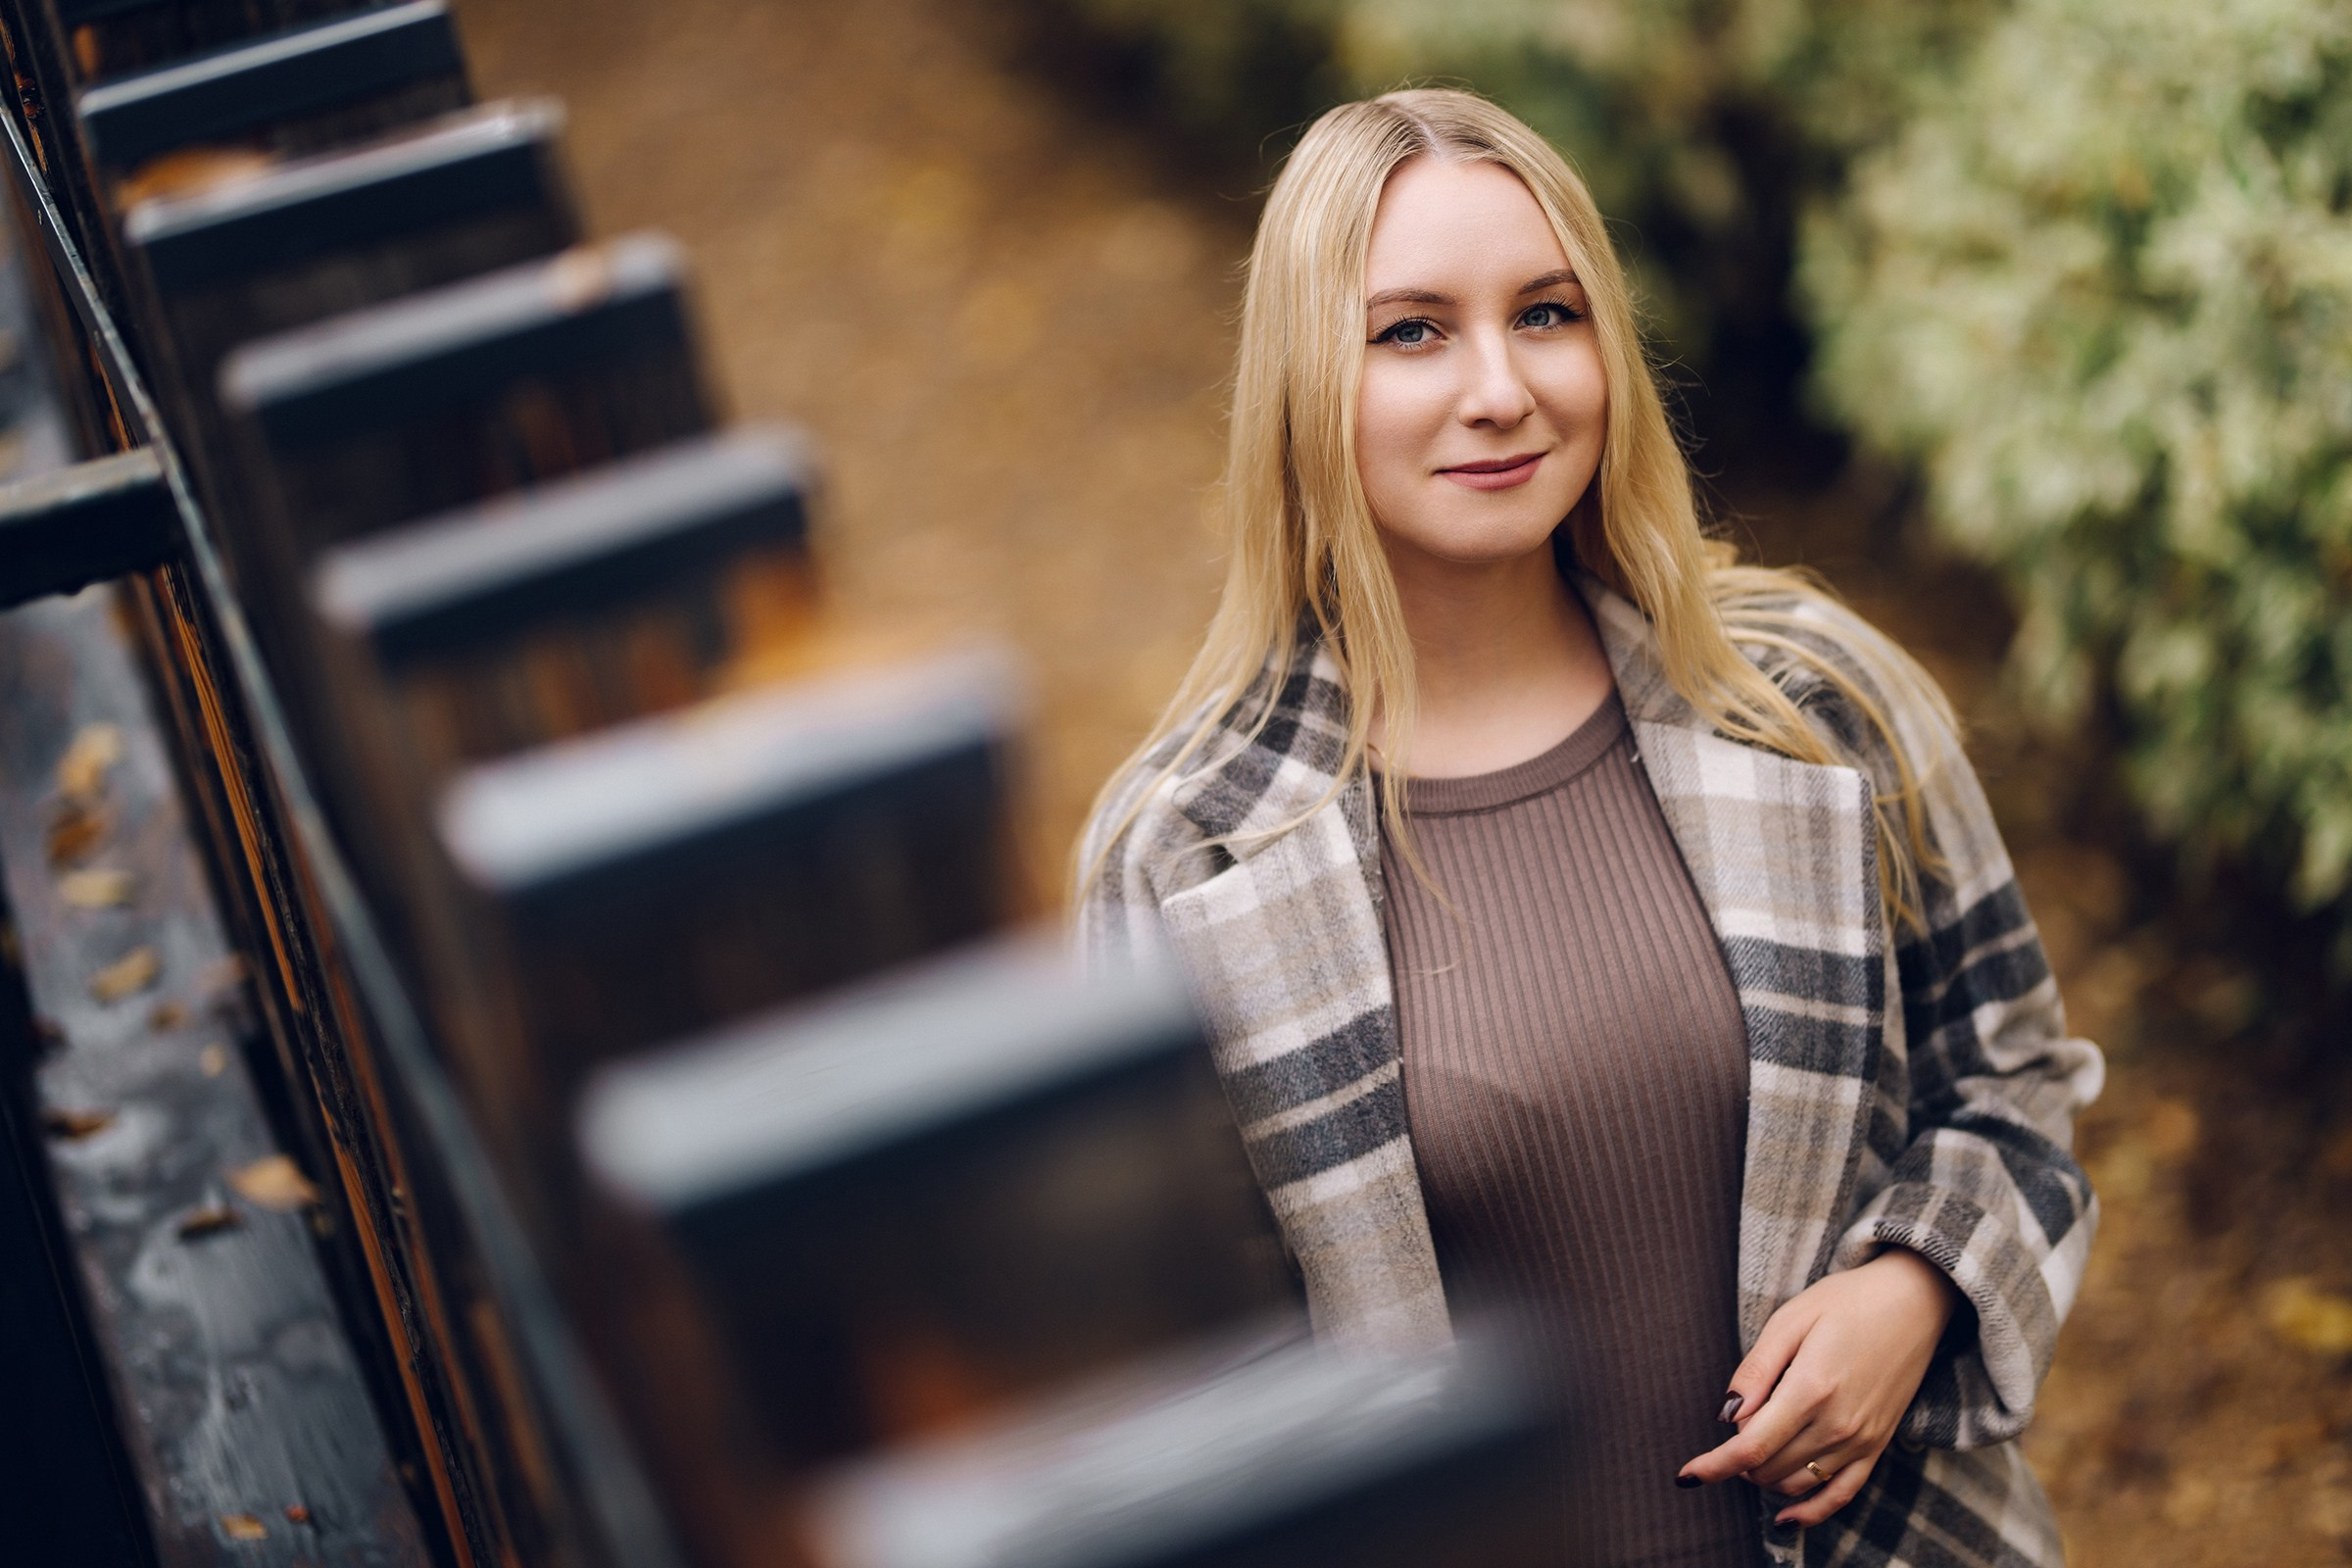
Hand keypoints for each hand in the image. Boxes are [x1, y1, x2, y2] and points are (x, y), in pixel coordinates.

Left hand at [1676, 1247, 1958, 1526]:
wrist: (1913, 1303)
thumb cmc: (1846, 1302)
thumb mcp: (1790, 1320)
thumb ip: (1755, 1372)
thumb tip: (1727, 1415)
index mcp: (1811, 1389)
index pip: (1751, 1447)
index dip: (1714, 1466)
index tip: (1686, 1475)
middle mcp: (1838, 1424)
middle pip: (1769, 1469)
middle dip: (1738, 1459)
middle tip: (1737, 1424)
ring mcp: (1861, 1440)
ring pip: (1797, 1483)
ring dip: (1764, 1477)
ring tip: (1754, 1448)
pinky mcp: (1877, 1446)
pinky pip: (1841, 1495)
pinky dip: (1810, 1511)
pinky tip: (1785, 1517)